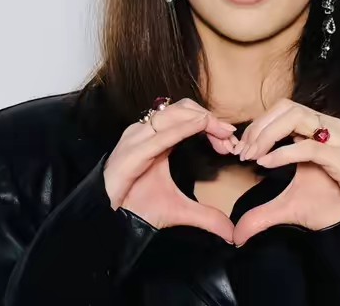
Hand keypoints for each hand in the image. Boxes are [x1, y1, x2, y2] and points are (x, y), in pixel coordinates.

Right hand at [103, 98, 237, 242]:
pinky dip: (183, 128)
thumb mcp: (179, 209)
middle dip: (211, 119)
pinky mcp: (132, 153)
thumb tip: (231, 231)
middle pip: (184, 108)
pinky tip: (200, 126)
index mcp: (157, 137)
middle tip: (230, 137)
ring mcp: (137, 139)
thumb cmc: (136, 207)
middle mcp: (146, 132)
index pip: (188, 115)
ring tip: (222, 135)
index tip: (230, 138)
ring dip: (202, 121)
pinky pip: (161, 135)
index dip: (211, 121)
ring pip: (173, 114)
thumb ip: (206, 216)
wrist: (109, 222)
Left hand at [231, 98, 339, 246]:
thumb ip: (262, 213)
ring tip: (253, 155)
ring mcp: (337, 140)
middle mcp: (328, 127)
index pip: (282, 110)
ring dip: (268, 134)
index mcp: (316, 129)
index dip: (258, 124)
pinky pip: (309, 146)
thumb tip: (237, 232)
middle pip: (287, 107)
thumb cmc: (332, 205)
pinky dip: (283, 152)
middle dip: (259, 126)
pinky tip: (266, 164)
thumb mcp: (289, 206)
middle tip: (243, 151)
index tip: (240, 147)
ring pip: (296, 118)